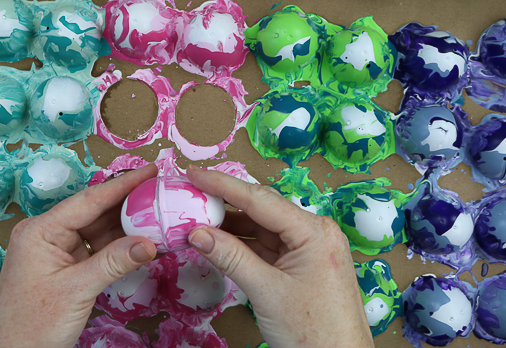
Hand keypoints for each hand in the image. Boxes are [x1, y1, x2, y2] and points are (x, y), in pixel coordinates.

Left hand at [0, 165, 158, 347]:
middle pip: (95, 211)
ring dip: (126, 226)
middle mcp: (47, 233)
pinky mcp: (65, 265)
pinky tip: (141, 242)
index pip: (89, 200)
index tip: (151, 171)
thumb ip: (113, 262)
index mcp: (41, 230)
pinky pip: (96, 247)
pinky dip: (118, 246)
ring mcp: (56, 249)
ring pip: (98, 229)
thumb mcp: (76, 290)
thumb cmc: (32, 325)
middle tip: (161, 193)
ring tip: (158, 216)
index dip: (123, 185)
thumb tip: (150, 243)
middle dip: (128, 204)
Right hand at [186, 166, 373, 347]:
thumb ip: (231, 257)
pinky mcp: (302, 265)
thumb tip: (197, 233)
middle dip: (225, 203)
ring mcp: (309, 248)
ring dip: (231, 225)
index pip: (260, 199)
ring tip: (198, 218)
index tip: (194, 173)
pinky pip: (268, 246)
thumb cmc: (314, 332)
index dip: (223, 184)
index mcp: (314, 231)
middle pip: (262, 209)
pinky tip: (219, 241)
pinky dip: (243, 244)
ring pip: (263, 228)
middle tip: (191, 194)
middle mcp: (315, 232)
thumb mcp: (267, 292)